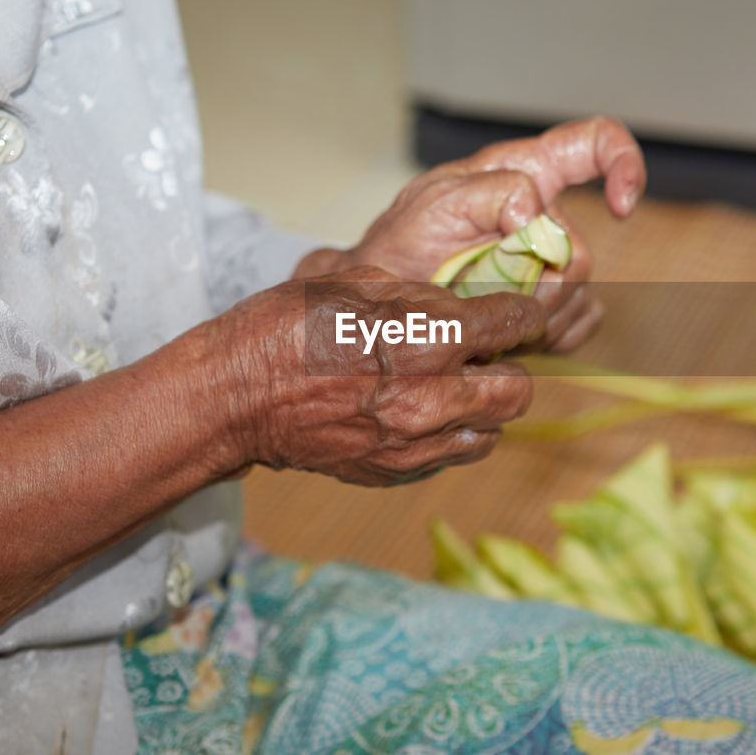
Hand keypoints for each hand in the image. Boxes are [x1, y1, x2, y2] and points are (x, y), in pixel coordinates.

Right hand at [211, 266, 544, 485]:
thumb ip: (422, 296)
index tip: (515, 313)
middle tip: (484, 354)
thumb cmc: (285, 329)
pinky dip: (449, 435)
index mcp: (426, 341)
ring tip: (452, 387)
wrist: (234, 398)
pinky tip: (421, 413)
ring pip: (491, 433)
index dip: (521, 314)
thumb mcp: (357, 284)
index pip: (512, 326)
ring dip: (482, 408)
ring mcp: (414, 444)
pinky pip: (451, 456)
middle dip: (509, 367)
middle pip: (518, 392)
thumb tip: (460, 306)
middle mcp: (430, 399)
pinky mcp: (396, 472)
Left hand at [295, 117, 645, 352]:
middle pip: (580, 252)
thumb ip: (494, 193)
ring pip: (580, 296)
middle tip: (490, 300)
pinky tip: (516, 336)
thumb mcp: (436, 202)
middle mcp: (544, 215)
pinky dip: (551, 336)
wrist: (384, 306)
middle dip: (540, 286)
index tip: (621, 207)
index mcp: (525, 172)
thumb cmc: (403, 245)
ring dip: (537, 318)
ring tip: (487, 317)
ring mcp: (550, 264)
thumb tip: (538, 218)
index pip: (595, 144)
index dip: (624, 165)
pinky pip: (580, 324)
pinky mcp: (553, 306)